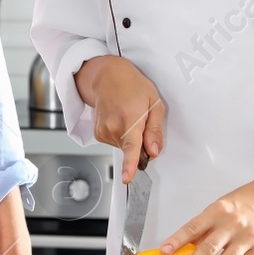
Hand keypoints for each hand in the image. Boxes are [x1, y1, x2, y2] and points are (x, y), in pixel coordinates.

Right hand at [73, 56, 165, 182]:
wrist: (107, 77)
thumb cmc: (133, 86)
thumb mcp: (154, 103)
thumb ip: (155, 130)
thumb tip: (154, 151)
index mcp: (130, 118)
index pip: (131, 147)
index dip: (130, 164)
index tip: (127, 178)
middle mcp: (113, 126)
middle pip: (132, 150)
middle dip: (141, 142)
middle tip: (140, 120)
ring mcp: (103, 131)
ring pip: (124, 147)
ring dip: (130, 138)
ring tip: (128, 116)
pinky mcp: (98, 134)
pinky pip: (115, 143)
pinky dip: (121, 136)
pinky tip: (119, 121)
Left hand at [158, 178, 253, 254]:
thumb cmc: (244, 202)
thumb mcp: (220, 206)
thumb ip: (205, 226)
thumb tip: (185, 246)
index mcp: (218, 211)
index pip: (193, 227)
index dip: (178, 240)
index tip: (164, 251)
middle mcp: (232, 224)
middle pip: (209, 246)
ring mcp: (247, 237)